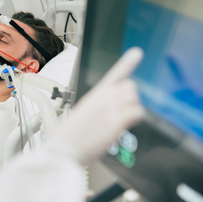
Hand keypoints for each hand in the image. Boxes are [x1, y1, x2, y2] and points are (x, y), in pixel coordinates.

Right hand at [47, 47, 144, 161]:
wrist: (65, 148)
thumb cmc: (72, 134)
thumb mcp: (84, 112)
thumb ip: (102, 106)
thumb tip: (119, 108)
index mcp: (95, 94)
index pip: (115, 74)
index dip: (128, 62)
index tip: (137, 52)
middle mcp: (103, 98)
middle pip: (131, 87)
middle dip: (130, 98)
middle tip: (123, 110)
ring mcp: (110, 108)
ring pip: (134, 99)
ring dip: (132, 109)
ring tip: (121, 119)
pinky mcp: (116, 122)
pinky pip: (137, 112)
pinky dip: (135, 118)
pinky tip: (126, 123)